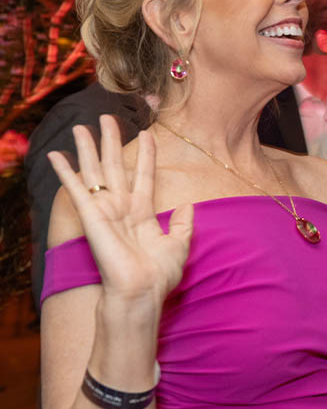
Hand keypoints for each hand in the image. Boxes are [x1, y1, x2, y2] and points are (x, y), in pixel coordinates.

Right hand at [46, 115, 192, 304]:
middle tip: (107, 117)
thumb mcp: (179, 244)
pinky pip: (76, 188)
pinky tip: (56, 155)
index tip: (147, 133)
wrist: (141, 291)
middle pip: (116, 166)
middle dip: (112, 141)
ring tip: (80, 126)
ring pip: (95, 171)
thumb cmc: (159, 274)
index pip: (144, 175)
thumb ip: (183, 223)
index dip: (146, 154)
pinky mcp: (91, 215)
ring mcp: (106, 210)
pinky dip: (66, 170)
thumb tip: (189, 205)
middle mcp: (122, 207)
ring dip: (87, 148)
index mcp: (144, 211)